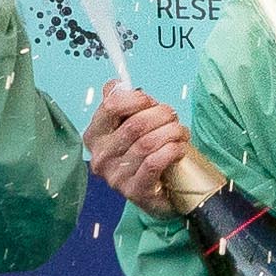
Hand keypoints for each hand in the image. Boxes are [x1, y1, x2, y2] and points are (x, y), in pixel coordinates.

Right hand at [83, 82, 190, 218]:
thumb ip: (121, 102)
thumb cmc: (144, 153)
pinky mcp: (134, 190)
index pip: (110, 106)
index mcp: (95, 135)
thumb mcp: (129, 125)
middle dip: (161, 115)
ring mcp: (116, 176)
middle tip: (173, 117)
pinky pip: (154, 163)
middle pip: (134, 124)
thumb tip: (117, 83)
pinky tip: (179, 148)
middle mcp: (101, 156)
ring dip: (171, 133)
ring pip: (147, 143)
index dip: (136, 99)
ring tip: (180, 132)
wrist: (159, 192)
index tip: (151, 101)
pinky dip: (171, 151)